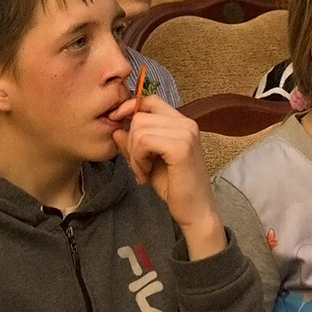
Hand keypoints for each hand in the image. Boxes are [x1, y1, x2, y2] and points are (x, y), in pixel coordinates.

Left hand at [110, 95, 224, 258]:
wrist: (195, 211)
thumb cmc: (175, 187)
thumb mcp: (148, 161)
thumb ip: (133, 144)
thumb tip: (116, 129)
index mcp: (181, 123)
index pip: (151, 100)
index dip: (129, 107)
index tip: (116, 122)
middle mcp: (186, 123)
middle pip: (140, 116)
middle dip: (130, 142)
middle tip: (138, 166)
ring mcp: (186, 133)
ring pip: (140, 130)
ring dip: (134, 154)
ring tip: (143, 172)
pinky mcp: (182, 147)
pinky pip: (144, 142)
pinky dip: (138, 159)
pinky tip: (145, 174)